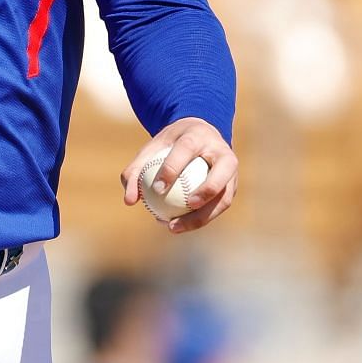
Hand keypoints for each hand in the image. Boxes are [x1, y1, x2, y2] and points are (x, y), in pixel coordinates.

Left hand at [119, 117, 237, 234]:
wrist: (198, 136)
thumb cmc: (170, 145)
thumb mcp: (150, 150)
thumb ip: (135, 172)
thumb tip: (129, 201)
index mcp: (198, 135)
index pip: (186, 149)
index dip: (172, 169)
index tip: (157, 189)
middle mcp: (221, 151)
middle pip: (220, 172)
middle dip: (206, 191)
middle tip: (183, 208)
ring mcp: (231, 171)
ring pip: (224, 196)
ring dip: (202, 216)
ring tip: (174, 227)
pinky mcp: (232, 187)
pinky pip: (218, 207)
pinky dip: (200, 219)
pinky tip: (176, 226)